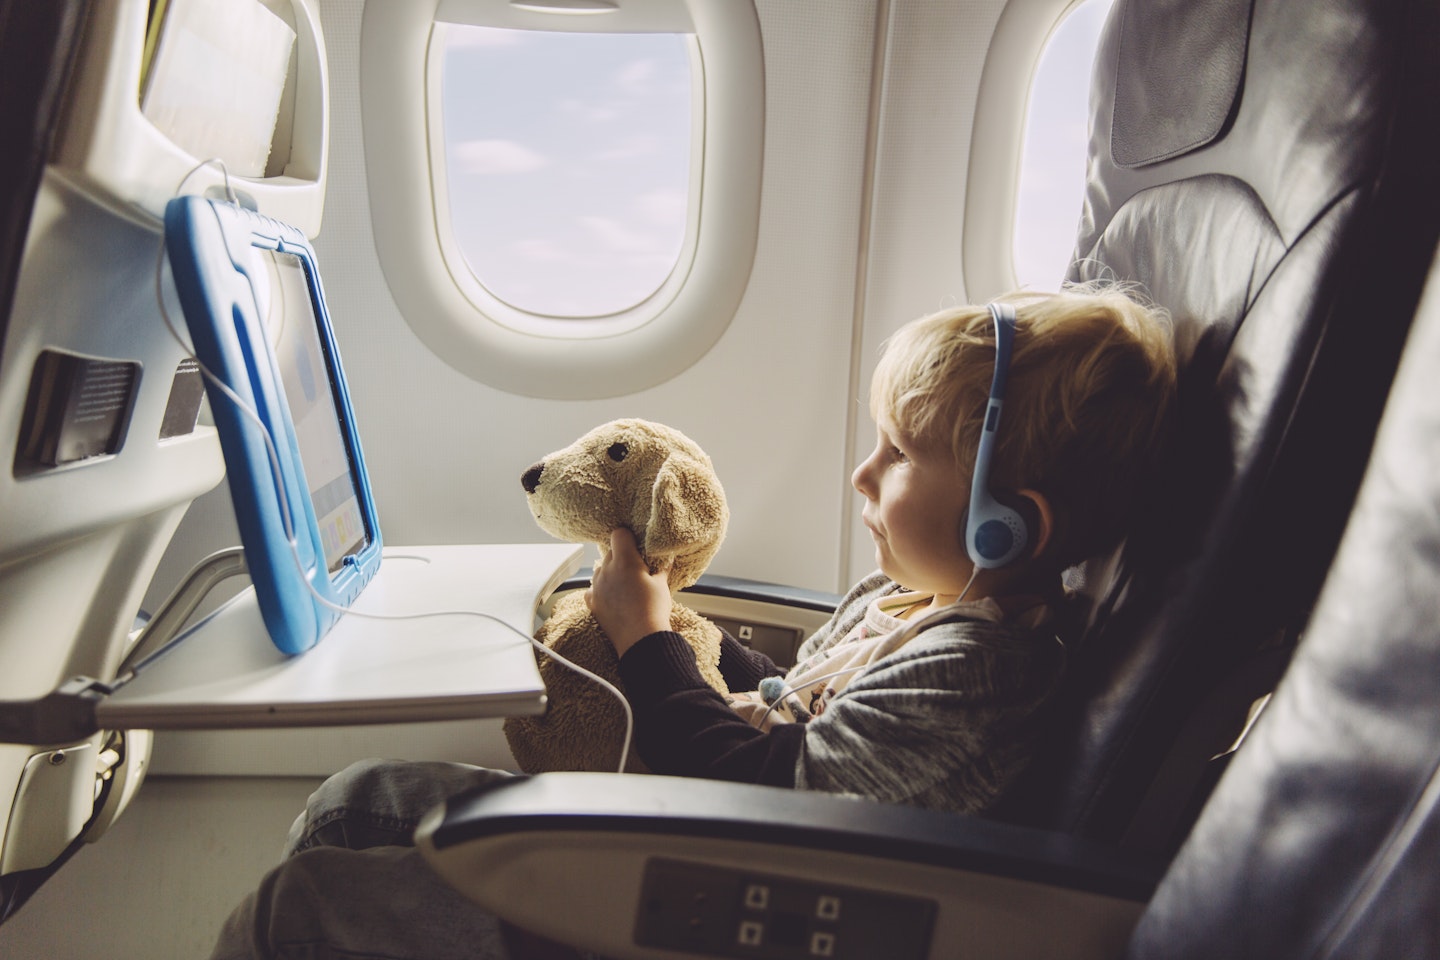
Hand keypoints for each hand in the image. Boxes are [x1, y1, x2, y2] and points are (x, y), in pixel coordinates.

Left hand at [585, 528, 672, 656]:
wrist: (641, 639)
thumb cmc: (654, 610)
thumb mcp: (662, 584)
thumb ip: (662, 567)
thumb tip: (666, 558)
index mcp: (625, 561)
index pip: (619, 534)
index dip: (628, 537)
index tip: (636, 546)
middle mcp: (607, 570)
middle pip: (611, 552)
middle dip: (622, 557)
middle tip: (637, 569)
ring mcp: (597, 586)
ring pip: (601, 569)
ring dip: (611, 572)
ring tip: (626, 585)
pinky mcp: (592, 602)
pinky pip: (593, 588)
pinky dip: (601, 589)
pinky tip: (613, 597)